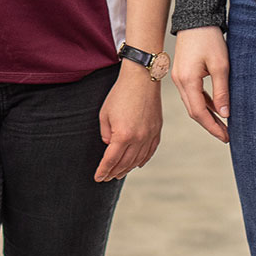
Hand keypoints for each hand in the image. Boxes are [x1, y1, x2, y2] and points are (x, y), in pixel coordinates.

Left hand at [95, 65, 162, 180]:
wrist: (142, 78)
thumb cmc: (120, 93)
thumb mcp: (105, 113)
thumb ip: (105, 133)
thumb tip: (109, 145)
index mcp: (122, 135)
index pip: (111, 160)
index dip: (103, 170)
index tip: (98, 177)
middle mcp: (138, 138)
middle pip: (125, 163)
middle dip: (114, 172)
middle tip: (106, 178)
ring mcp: (149, 135)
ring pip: (138, 160)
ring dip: (127, 169)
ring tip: (119, 174)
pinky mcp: (157, 130)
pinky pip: (150, 151)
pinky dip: (142, 160)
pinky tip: (137, 164)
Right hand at [171, 26, 230, 142]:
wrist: (196, 19)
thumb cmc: (209, 39)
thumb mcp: (221, 65)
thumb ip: (222, 91)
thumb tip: (225, 114)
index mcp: (187, 81)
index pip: (199, 113)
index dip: (213, 127)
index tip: (226, 137)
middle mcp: (179, 81)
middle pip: (194, 111)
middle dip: (210, 125)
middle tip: (226, 136)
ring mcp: (179, 77)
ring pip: (192, 104)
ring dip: (207, 115)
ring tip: (223, 125)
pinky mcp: (182, 72)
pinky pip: (192, 94)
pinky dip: (204, 103)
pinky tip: (215, 107)